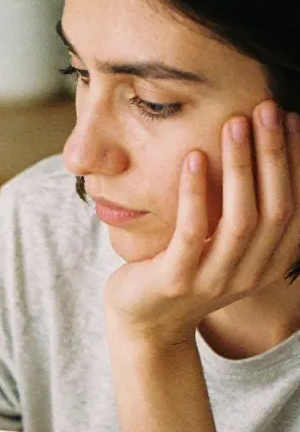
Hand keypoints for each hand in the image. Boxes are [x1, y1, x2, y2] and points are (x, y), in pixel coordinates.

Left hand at [104, 101, 299, 348]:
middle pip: (277, 209)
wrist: (146, 324)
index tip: (292, 117)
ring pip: (241, 221)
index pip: (297, 208)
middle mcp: (249, 276)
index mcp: (269, 264)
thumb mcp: (227, 245)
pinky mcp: (175, 281)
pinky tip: (193, 157)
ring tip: (234, 123)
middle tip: (266, 107)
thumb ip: (251, 211)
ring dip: (240, 167)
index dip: (299, 162)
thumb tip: (270, 145)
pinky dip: (195, 192)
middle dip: (275, 154)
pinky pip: (192, 232)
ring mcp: (213, 282)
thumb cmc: (187, 271)